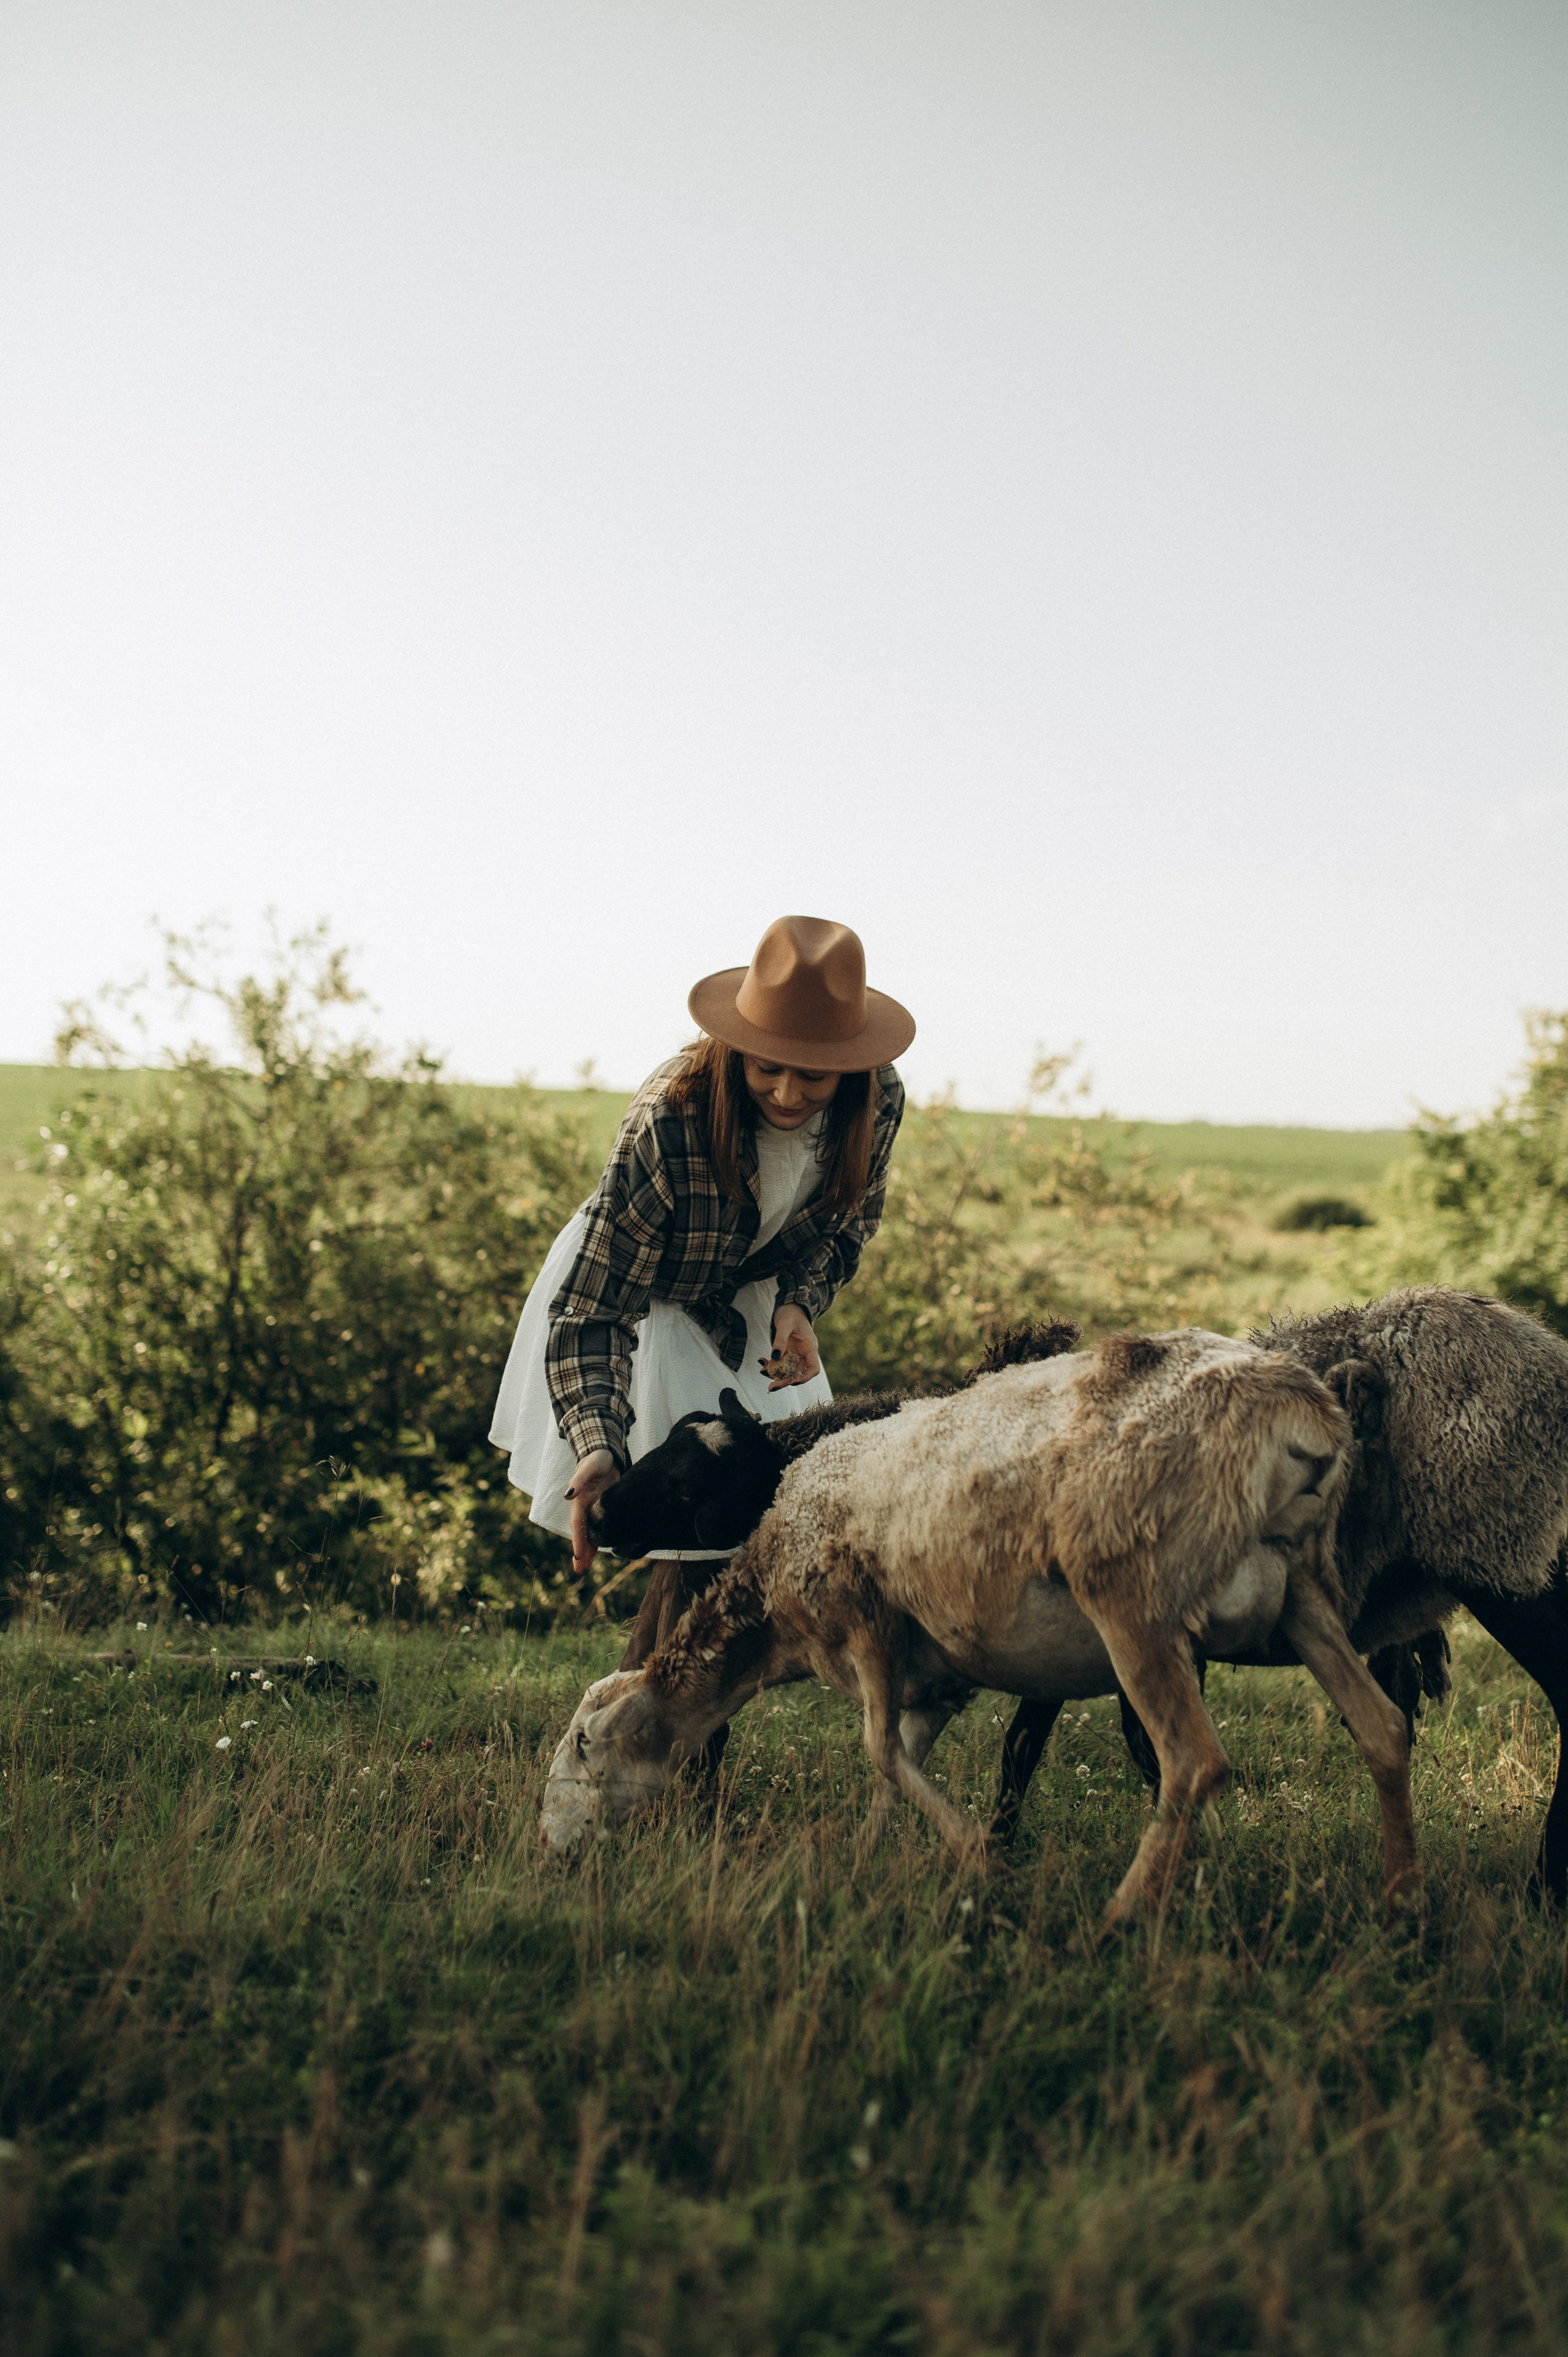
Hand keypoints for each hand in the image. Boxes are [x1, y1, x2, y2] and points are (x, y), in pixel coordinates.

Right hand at [564, 1448, 617, 1573]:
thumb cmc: (597, 1459)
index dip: (578, 1539)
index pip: (578, 1523)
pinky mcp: (604, 1510)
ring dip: (587, 1550)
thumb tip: (568, 1493)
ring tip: (584, 1568)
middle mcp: (584, 1507)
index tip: (579, 1555)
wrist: (606, 1456)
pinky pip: (600, 1528)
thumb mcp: (589, 1467)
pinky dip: (598, 1540)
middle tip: (579, 1570)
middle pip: (581, 1533)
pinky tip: (598, 1551)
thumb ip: (579, 1479)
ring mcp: (594, 1510)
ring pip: (589, 1533)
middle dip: (580, 1551)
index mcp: (579, 1500)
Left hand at [760, 1305, 820, 1391]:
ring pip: (787, 1371)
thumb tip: (775, 1357)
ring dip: (775, 1375)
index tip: (792, 1382)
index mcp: (810, 1347)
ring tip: (762, 1371)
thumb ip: (780, 1340)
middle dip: (784, 1382)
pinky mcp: (786, 1353)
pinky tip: (761, 1361)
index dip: (805, 1378)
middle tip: (771, 1388)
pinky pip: (779, 1364)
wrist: (789, 1306)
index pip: (813, 1369)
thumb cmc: (791, 1313)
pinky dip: (770, 1366)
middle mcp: (803, 1354)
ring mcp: (794, 1355)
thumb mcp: (785, 1324)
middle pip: (797, 1374)